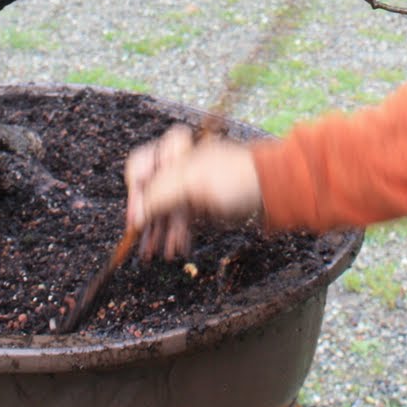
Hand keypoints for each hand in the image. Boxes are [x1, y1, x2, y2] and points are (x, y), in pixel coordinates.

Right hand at [124, 125, 262, 259]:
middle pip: (150, 191)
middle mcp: (179, 167)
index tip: (136, 219)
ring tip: (156, 254)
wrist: (270, 189)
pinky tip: (175, 249)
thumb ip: (160, 194)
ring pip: (164, 209)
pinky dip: (176, 234)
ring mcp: (190, 185)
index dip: (135, 193)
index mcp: (175, 152)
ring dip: (159, 231)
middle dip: (147, 219)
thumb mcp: (192, 182)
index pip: (140, 167)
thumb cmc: (235, 177)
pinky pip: (180, 220)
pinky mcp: (201, 204)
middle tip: (144, 245)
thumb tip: (137, 216)